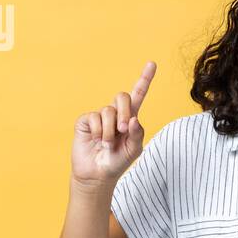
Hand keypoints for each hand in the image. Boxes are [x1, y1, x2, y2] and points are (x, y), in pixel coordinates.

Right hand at [71, 61, 156, 186]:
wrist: (98, 174)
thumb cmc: (117, 161)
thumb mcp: (133, 150)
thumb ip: (137, 134)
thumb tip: (133, 118)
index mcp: (130, 117)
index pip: (138, 94)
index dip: (144, 79)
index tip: (152, 64)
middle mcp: (115, 113)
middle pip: (122, 96)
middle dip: (124, 112)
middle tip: (122, 130)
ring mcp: (99, 116)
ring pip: (108, 111)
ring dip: (109, 131)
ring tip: (106, 144)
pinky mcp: (86, 120)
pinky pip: (94, 118)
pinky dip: (97, 131)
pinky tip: (95, 140)